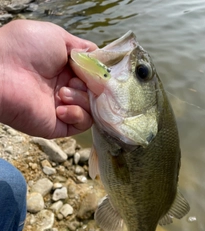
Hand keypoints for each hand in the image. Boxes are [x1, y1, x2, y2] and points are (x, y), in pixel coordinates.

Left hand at [0, 20, 96, 137]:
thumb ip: (81, 47)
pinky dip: (78, 114)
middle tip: (78, 80)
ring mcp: (63, 107)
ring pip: (92, 108)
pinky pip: (83, 123)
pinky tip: (60, 106)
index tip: (99, 70)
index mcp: (66, 68)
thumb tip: (98, 56)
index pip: (93, 75)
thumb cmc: (25, 50)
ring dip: (82, 98)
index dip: (99, 73)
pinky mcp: (60, 125)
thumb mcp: (57, 36)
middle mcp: (66, 87)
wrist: (2, 73)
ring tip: (62, 92)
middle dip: (93, 86)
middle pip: (96, 92)